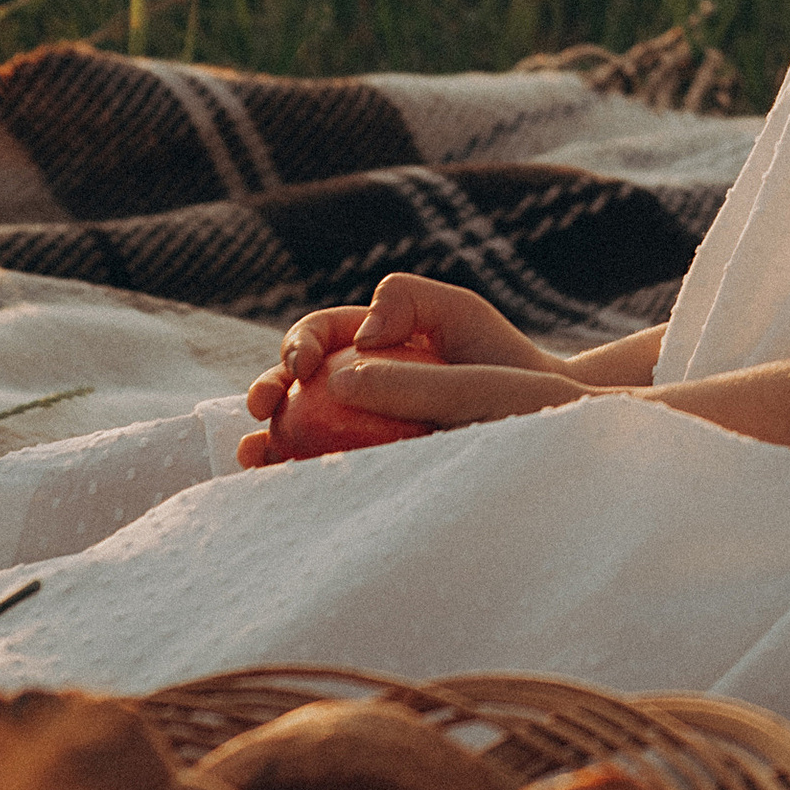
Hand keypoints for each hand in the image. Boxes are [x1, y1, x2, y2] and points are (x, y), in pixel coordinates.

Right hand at [239, 273, 568, 467]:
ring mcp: (358, 430)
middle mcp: (355, 384)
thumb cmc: (500, 359)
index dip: (299, 344)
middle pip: (295, 385)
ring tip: (252, 457)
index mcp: (367, 340)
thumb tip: (361, 337)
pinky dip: (297, 479)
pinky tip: (281, 486)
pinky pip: (325, 473)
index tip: (302, 365)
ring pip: (299, 434)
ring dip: (266, 443)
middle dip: (268, 391)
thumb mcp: (459, 312)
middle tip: (262, 408)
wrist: (538, 417)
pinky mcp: (369, 469)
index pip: (318, 335)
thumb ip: (408, 302)